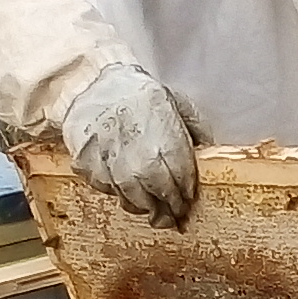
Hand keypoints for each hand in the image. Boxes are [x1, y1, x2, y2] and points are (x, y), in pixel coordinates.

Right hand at [59, 65, 198, 227]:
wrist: (92, 83)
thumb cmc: (136, 92)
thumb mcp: (175, 100)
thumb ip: (195, 125)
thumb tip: (209, 147)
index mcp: (164, 134)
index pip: (181, 176)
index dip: (185, 192)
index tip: (187, 199)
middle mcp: (138, 151)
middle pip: (158, 192)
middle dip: (168, 206)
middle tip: (172, 215)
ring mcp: (111, 159)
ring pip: (131, 197)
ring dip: (143, 206)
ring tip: (150, 208)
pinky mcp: (88, 163)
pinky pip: (106, 189)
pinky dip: (116, 193)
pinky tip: (124, 191)